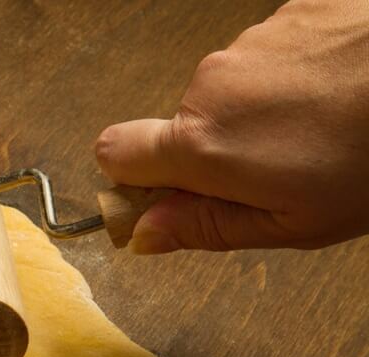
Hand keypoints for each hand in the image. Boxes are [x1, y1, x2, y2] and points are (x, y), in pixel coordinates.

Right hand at [95, 0, 368, 253]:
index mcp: (202, 145)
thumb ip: (206, 227)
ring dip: (264, 114)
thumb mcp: (293, 223)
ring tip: (328, 128)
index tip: (171, 200)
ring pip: (232, 91)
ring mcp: (250, 43)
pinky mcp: (292, 13)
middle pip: (184, 126)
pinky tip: (343, 92)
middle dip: (219, 152)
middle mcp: (212, 85)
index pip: (114, 155)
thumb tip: (144, 233)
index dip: (134, 181)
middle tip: (285, 172)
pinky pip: (273, 56)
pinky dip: (298, 77)